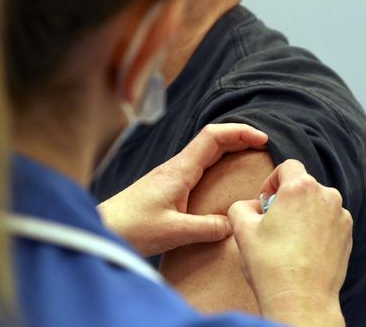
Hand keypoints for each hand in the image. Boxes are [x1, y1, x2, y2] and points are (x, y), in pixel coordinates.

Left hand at [99, 123, 267, 256]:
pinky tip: (223, 180)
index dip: (240, 132)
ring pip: (204, 152)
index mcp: (179, 170)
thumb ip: (206, 228)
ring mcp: (169, 176)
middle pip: (211, 140)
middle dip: (239, 138)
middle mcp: (175, 167)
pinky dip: (216, 165)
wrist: (101, 230)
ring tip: (250, 159)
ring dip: (228, 150)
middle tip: (264, 147)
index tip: (263, 140)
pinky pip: (197, 168)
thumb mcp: (173, 232)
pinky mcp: (165, 187)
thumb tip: (233, 224)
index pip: (213, 137)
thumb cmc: (130, 228)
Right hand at [227, 160, 352, 326]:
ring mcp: (341, 217)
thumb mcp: (242, 230)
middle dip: (287, 198)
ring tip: (288, 238)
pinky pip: (329, 221)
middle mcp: (326, 196)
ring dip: (303, 213)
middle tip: (273, 222)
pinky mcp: (348, 236)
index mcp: (300, 188)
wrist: (301, 300)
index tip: (265, 200)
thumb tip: (251, 207)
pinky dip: (317, 228)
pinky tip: (303, 249)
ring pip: (318, 204)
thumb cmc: (271, 265)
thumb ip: (241, 207)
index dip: (272, 180)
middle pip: (303, 185)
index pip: (288, 166)